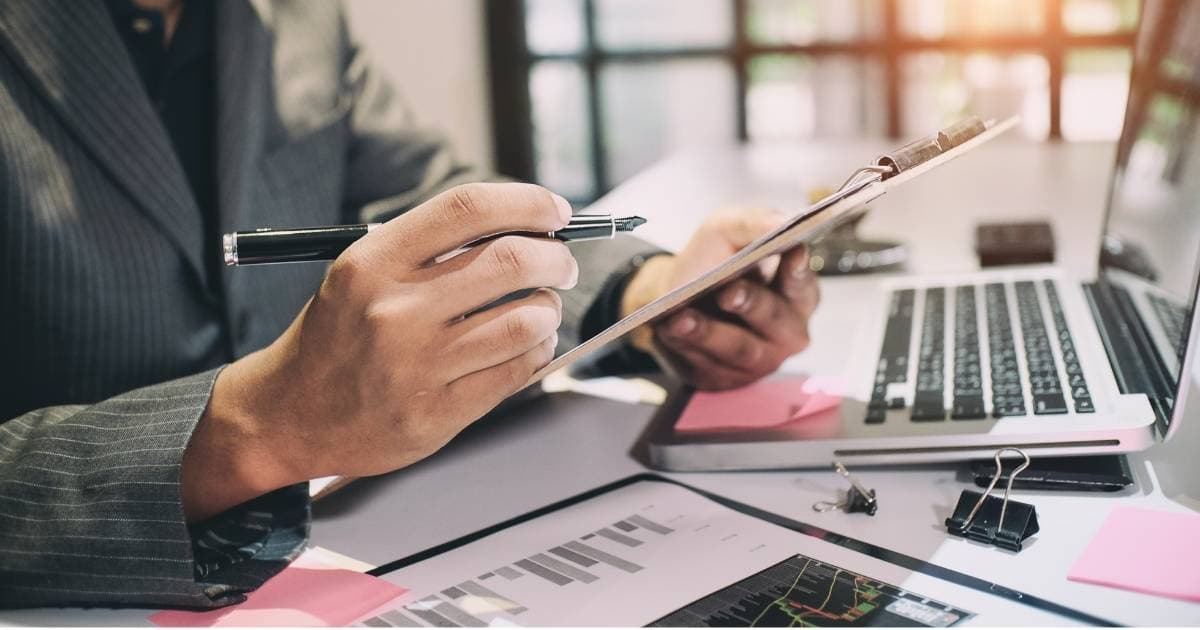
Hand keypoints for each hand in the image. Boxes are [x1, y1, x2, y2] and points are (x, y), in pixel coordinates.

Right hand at [182, 183, 577, 519]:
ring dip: (549, 309)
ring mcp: (418, 365)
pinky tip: (528, 345)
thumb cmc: (337, 337)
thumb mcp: (363, 273)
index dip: (528, 203)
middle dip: (555, 258)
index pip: (469, 209)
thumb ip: (431, 249)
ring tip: (541, 309)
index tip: (555, 211)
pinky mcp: (437, 413)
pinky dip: (538, 350)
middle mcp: (395, 310)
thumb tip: (523, 225)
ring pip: (526, 320)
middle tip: (560, 264)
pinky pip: (517, 370)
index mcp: (374, 262)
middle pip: (512, 261)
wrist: (289, 415)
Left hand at [621, 208, 819, 390]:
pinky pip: (708, 366)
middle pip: (775, 321)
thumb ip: (755, 222)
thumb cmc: (712, 262)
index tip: (791, 252)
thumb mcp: (727, 230)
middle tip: (728, 291)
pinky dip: (686, 347)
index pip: (804, 286)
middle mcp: (786, 333)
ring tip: (681, 317)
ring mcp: (758, 361)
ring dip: (708, 332)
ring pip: (738, 349)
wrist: (673, 297)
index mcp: (797, 295)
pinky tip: (668, 331)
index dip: (798, 272)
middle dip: (751, 304)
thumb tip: (782, 221)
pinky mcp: (725, 377)